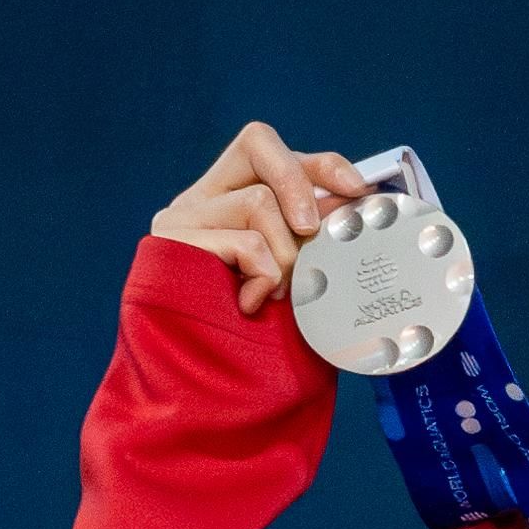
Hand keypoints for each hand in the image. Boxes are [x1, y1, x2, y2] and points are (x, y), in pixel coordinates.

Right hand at [150, 123, 373, 314]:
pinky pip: (245, 243)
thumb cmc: (258, 333)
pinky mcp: (171, 246)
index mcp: (225, 196)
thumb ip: (311, 233)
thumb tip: (355, 198)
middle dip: (301, 193)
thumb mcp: (295, 272)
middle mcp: (198, 199)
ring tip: (275, 293)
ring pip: (258, 202)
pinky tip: (251, 303)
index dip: (316, 161)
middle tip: (312, 235)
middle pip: (260, 153)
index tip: (357, 191)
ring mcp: (179, 220)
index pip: (265, 146)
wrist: (209, 382)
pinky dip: (265, 276)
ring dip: (285, 254)